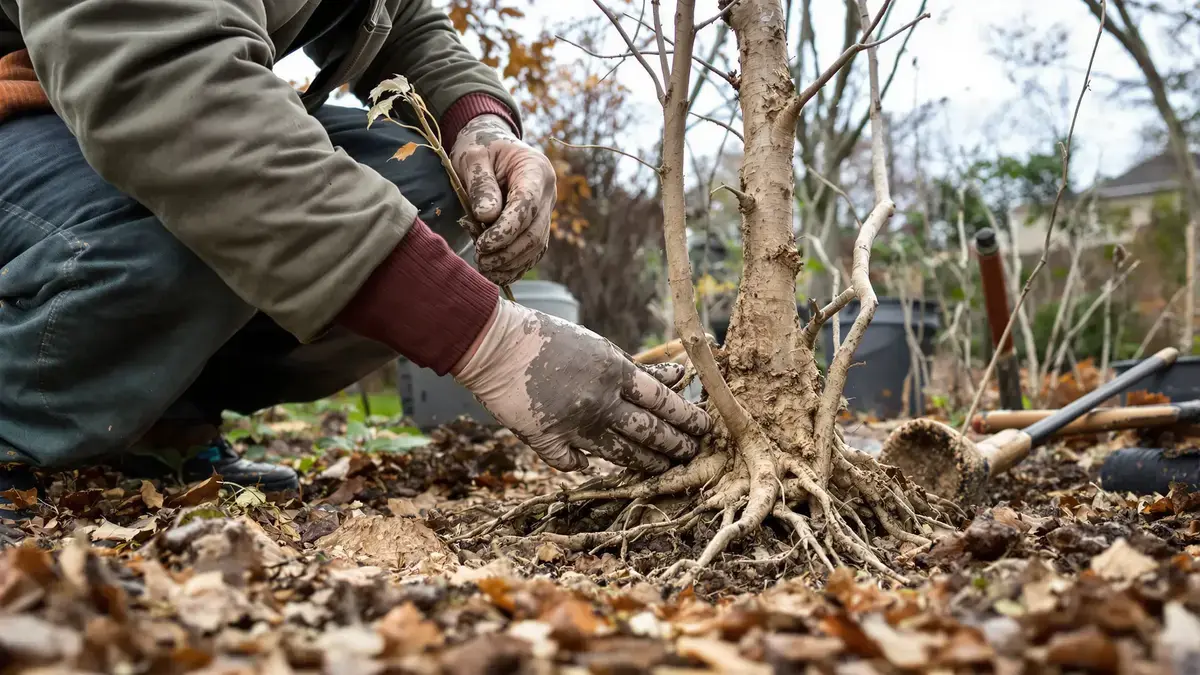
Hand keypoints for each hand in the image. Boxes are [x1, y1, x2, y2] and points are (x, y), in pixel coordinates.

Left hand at [450, 115, 555, 284]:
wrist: (491, 144)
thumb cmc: (480, 147)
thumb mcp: (473, 157)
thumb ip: (481, 185)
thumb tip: (487, 217)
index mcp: (536, 170)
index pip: (527, 206)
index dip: (506, 230)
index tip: (483, 245)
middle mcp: (547, 193)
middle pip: (535, 232)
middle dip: (508, 252)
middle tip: (480, 260)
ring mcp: (546, 210)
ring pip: (536, 246)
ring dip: (511, 263)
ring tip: (485, 268)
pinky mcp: (538, 224)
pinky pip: (533, 251)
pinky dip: (517, 266)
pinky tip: (498, 274)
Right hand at [453, 300, 712, 472]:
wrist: (495, 345)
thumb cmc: (548, 339)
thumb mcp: (600, 348)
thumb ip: (637, 369)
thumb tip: (679, 376)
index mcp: (616, 373)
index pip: (665, 401)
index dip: (688, 417)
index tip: (704, 427)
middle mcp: (601, 402)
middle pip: (651, 432)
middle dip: (677, 445)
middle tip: (693, 453)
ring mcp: (576, 425)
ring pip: (623, 454)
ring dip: (648, 463)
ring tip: (666, 469)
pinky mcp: (549, 441)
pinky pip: (574, 463)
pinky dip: (584, 465)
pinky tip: (594, 467)